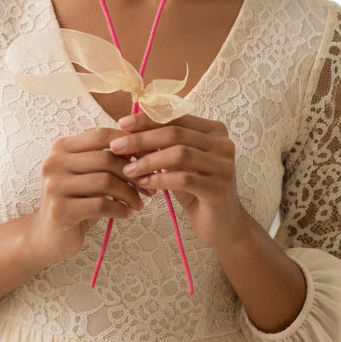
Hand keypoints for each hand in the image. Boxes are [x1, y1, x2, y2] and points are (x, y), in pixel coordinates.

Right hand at [29, 127, 144, 263]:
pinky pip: (101, 205)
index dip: (129, 144)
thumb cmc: (76, 201)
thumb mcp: (88, 175)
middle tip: (147, 186)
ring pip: (105, 182)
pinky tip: (126, 213)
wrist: (49, 235)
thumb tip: (143, 148)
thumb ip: (106, 158)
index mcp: (61, 147)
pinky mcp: (60, 210)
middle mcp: (54, 163)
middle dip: (132, 173)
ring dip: (129, 193)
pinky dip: (120, 209)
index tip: (149, 156)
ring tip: (138, 203)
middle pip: (105, 159)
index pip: (101, 136)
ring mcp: (54, 186)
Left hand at [109, 112, 249, 246]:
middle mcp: (223, 144)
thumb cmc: (196, 189)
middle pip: (175, 133)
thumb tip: (127, 130)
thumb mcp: (178, 162)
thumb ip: (162, 145)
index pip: (176, 118)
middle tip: (116, 147)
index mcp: (214, 130)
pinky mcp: (219, 188)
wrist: (223, 223)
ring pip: (179, 154)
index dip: (147, 120)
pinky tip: (144, 184)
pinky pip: (183, 179)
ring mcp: (224, 166)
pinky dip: (160, 180)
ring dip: (148, 161)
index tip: (121, 124)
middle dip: (141, 139)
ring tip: (128, 170)